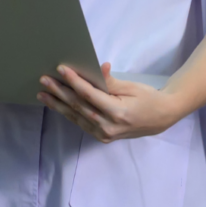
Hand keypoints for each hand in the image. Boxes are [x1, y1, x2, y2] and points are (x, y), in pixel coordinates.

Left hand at [37, 62, 182, 142]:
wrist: (161, 118)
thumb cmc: (148, 98)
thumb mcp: (131, 86)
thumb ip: (110, 81)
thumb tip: (97, 69)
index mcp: (118, 112)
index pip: (89, 95)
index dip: (74, 82)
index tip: (61, 70)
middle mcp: (108, 127)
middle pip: (78, 107)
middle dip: (59, 93)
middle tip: (44, 81)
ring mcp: (104, 134)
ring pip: (76, 118)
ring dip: (59, 105)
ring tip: (43, 94)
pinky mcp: (102, 137)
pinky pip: (82, 123)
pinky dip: (69, 113)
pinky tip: (58, 105)